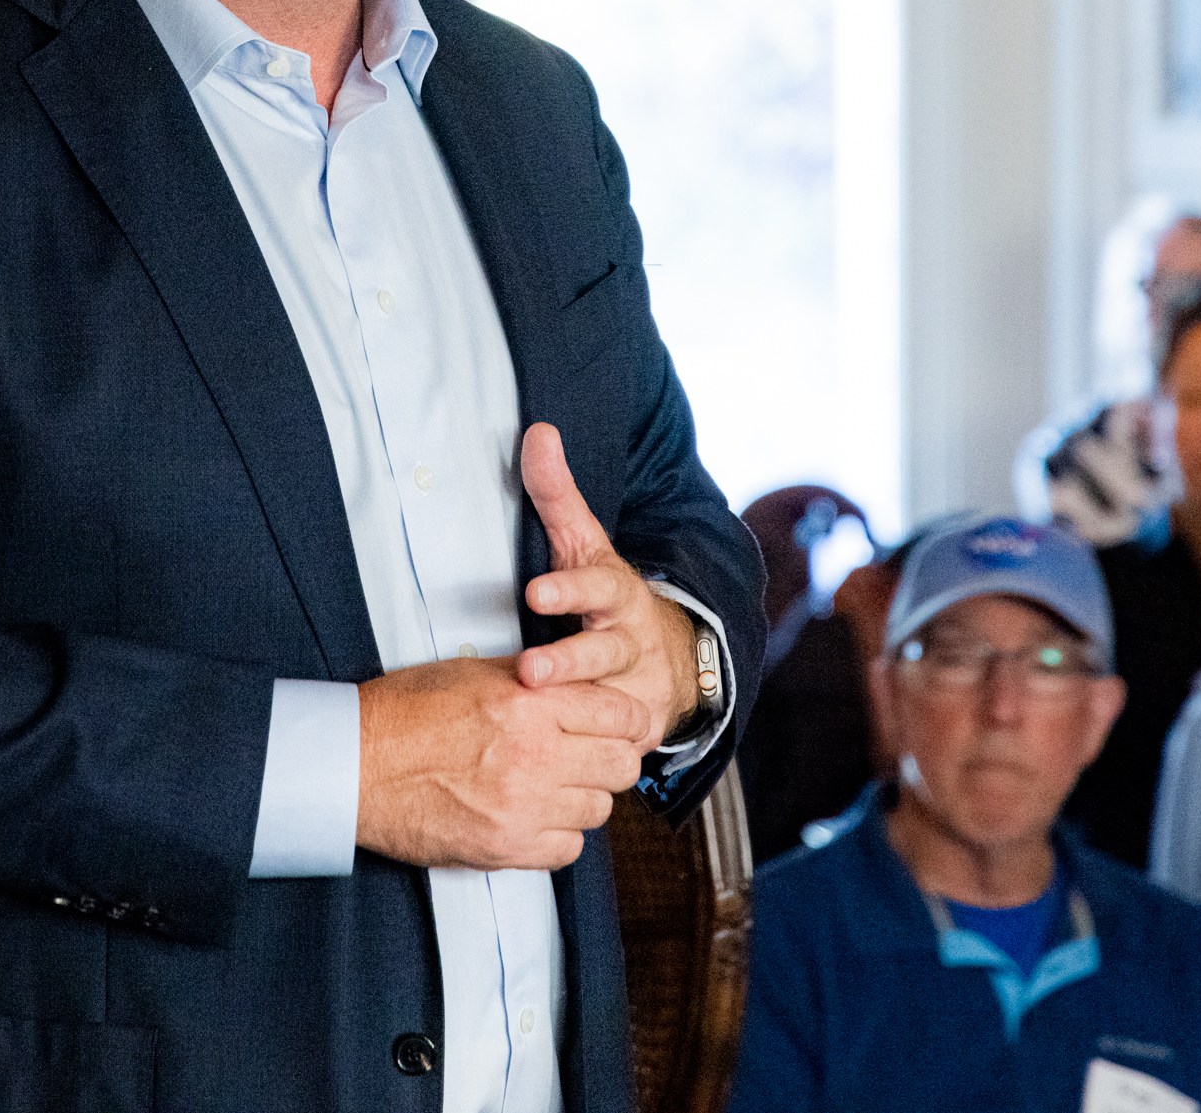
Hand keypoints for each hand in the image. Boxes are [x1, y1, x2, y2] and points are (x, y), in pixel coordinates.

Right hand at [356, 656, 646, 870]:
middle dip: (611, 756)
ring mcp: (524, 808)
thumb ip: (533, 680)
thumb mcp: (474, 672)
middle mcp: (535, 756)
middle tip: (589, 752)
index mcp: (530, 703)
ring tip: (554, 782)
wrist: (356, 764)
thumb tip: (575, 684)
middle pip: (622, 766)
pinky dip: (559, 833)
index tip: (614, 721)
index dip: (623, 717)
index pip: (621, 714)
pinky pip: (568, 849)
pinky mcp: (507, 849)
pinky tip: (535, 813)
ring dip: (584, 795)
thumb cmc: (404, 712)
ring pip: (599, 810)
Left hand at [516, 422, 699, 751]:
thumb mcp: (583, 543)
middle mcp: (628, 640)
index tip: (536, 592)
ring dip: (576, 710)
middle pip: (600, 651)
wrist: (670, 656)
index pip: (595, 586)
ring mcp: (633, 688)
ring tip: (539, 715)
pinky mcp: (631, 729)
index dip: (569, 588)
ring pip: (607, 702)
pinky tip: (567, 769)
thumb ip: (556, 493)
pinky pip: (614, 746)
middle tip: (530, 670)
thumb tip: (538, 430)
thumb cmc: (604, 593)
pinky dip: (595, 756)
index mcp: (614, 593)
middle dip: (568, 661)